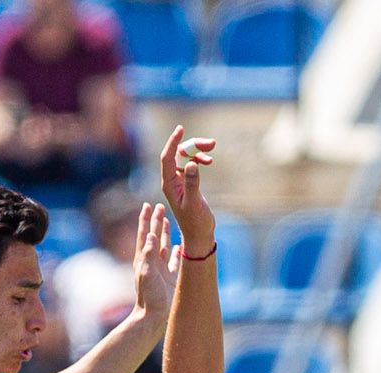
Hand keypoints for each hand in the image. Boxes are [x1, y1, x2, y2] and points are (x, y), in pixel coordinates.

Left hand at [131, 203, 178, 324]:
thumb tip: (152, 236)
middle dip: (157, 221)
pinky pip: (175, 261)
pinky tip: (180, 246)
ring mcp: (162, 269)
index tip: (148, 205)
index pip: (145, 233)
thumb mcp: (147, 274)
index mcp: (144, 258)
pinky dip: (177, 252)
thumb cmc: (149, 296)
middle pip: (155, 236)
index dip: (146, 219)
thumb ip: (149, 255)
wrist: (153, 316)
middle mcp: (152, 261)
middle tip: (160, 207)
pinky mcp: (170, 278)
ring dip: (166, 233)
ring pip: (165, 246)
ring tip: (167, 221)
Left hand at [159, 125, 216, 252]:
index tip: (180, 129)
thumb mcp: (194, 203)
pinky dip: (200, 159)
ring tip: (212, 149)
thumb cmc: (196, 222)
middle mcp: (172, 180)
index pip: (167, 157)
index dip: (173, 142)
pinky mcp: (188, 183)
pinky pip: (191, 164)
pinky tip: (209, 161)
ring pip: (186, 157)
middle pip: (179, 154)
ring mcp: (179, 181)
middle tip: (211, 143)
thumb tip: (192, 163)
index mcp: (169, 184)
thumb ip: (192, 183)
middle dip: (193, 145)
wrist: (199, 235)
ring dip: (198, 151)